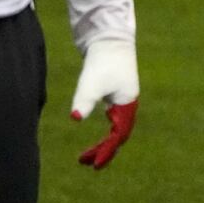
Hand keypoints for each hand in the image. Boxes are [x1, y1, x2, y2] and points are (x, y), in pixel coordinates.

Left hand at [70, 38, 138, 168]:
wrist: (109, 37)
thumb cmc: (103, 60)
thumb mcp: (91, 82)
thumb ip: (84, 100)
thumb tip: (75, 118)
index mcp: (127, 104)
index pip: (118, 136)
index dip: (106, 151)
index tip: (93, 165)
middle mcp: (128, 103)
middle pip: (119, 135)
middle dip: (104, 150)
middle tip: (86, 163)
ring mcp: (124, 97)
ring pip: (117, 127)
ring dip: (105, 141)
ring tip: (89, 152)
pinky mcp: (117, 90)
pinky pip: (115, 117)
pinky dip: (107, 128)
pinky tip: (98, 127)